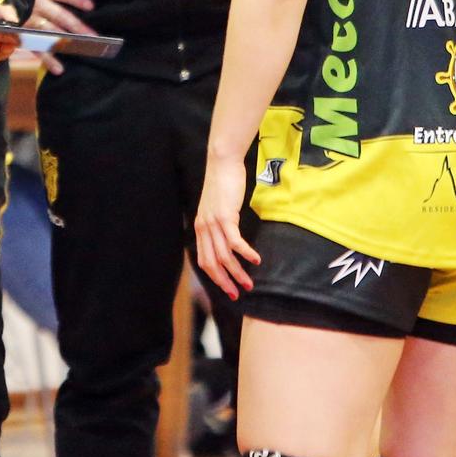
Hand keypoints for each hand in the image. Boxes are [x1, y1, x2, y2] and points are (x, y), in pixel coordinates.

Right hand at [25, 0, 95, 74]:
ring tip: (83, 50)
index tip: (91, 6)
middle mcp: (37, 4)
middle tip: (94, 36)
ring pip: (50, 33)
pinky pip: (35, 47)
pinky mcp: (21, 32)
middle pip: (60, 16)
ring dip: (66, 42)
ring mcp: (29, 19)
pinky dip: (47, 59)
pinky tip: (58, 69)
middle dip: (77, 27)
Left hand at [193, 161, 259, 297]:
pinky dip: (245, 253)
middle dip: (225, 282)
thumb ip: (218, 223)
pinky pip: (234, 242)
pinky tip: (255, 260)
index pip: (204, 261)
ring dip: (237, 272)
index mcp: (200, 228)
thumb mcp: (217, 208)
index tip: (228, 289)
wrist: (222, 163)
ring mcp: (213, 223)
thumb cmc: (223, 184)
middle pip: (212, 264)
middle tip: (238, 293)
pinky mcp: (225, 216)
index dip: (215, 278)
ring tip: (250, 283)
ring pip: (224, 256)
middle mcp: (203, 228)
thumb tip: (228, 237)